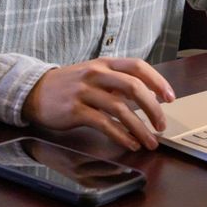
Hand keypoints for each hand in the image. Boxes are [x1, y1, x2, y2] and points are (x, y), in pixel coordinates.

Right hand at [21, 58, 174, 151]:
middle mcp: (97, 74)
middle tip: (162, 125)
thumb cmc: (71, 85)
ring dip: (140, 128)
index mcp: (105, 63)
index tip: (170, 97)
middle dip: (153, 108)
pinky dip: (121, 135)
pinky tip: (130, 143)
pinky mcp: (76, 111)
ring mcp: (85, 91)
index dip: (157, 81)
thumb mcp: (95, 74)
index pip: (138, 66)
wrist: (35, 91)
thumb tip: (149, 97)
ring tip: (150, 141)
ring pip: (121, 109)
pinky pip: (104, 124)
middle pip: (134, 87)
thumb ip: (119, 82)